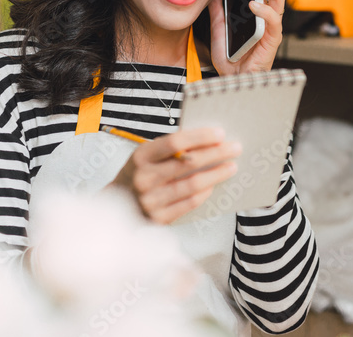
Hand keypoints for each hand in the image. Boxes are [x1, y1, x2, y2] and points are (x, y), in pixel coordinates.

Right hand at [109, 127, 241, 224]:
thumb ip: (170, 150)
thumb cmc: (137, 175)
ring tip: (231, 166)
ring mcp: (150, 200)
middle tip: (235, 148)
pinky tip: (213, 185)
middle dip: (216, 154)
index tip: (220, 133)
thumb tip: (207, 141)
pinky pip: (188, 203)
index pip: (175, 142)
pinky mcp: (158, 218)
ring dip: (215, 174)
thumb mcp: (145, 157)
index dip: (200, 137)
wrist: (116, 206)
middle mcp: (144, 178)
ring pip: (192, 184)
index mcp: (140, 156)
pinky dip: (203, 193)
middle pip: (188, 163)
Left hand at [208, 0, 286, 74]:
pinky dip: (264, 9)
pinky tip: (253, 4)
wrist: (233, 82)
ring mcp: (272, 26)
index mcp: (259, 10)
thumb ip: (218, 12)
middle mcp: (268, 15)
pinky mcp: (272, 39)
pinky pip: (273, 20)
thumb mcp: (218, 29)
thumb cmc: (231, 58)